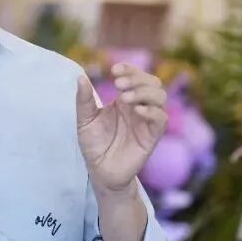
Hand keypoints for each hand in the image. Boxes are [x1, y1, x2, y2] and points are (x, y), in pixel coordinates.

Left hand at [76, 64, 167, 192]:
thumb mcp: (85, 120)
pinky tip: (137, 111)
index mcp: (125, 100)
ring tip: (124, 98)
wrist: (100, 171)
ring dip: (144, 92)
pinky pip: (160, 119)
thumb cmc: (94, 145)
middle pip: (153, 83)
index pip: (136, 76)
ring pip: (160, 97)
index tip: (114, 70)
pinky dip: (152, 111)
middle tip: (118, 85)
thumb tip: (80, 77)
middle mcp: (139, 107)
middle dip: (137, 78)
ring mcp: (146, 121)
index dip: (130, 69)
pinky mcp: (151, 137)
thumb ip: (84, 100)